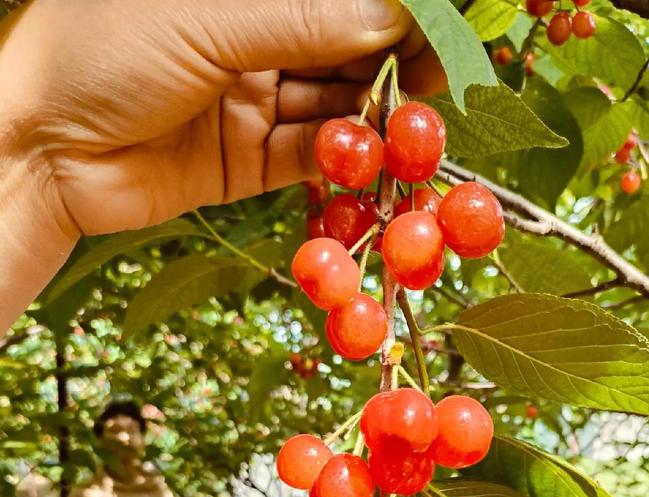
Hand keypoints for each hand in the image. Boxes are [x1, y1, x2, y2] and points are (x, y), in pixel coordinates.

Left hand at [0, 0, 441, 236]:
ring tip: (410, 128)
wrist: (43, 151)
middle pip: (339, 45)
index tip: (437, 23)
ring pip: (330, 103)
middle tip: (437, 82)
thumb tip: (392, 17)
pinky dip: (337, 157)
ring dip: (370, 116)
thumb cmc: (104, 52)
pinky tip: (364, 158)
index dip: (386, 8)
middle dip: (389, 61)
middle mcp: (249, 36)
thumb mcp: (208, 21)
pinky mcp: (246, 160)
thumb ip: (302, 22)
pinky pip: (306, 155)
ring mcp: (250, 98)